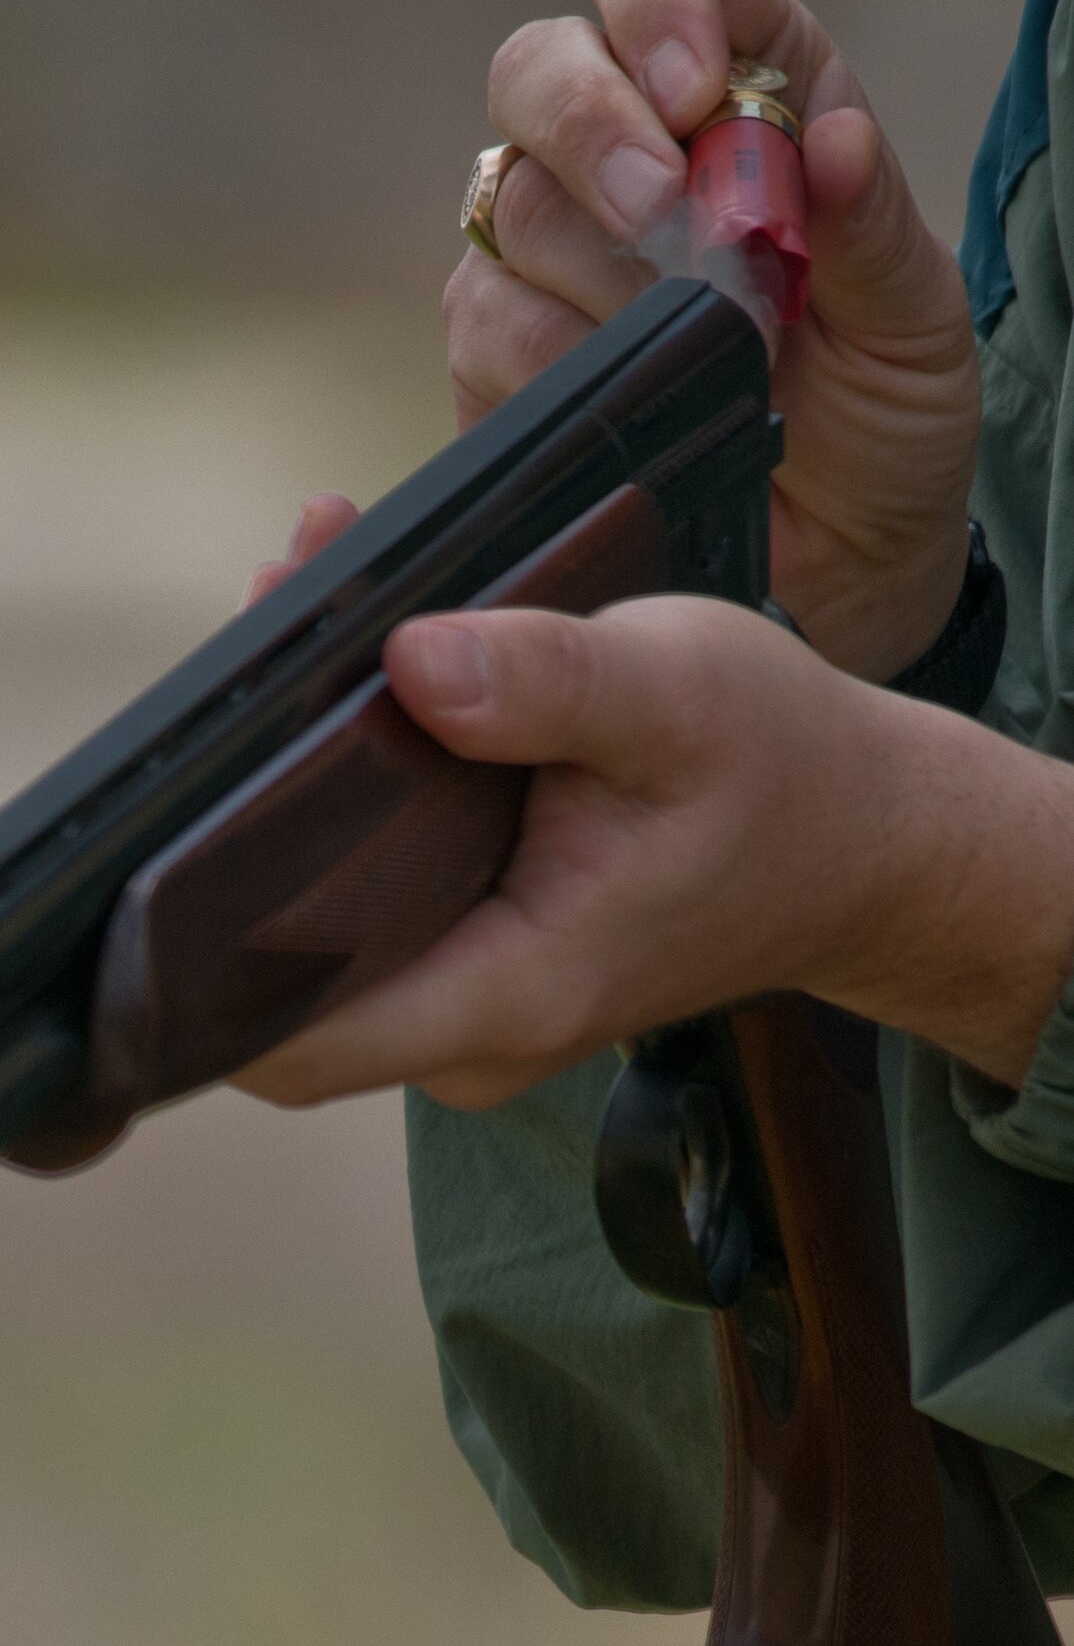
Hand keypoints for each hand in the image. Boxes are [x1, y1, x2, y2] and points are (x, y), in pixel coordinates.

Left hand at [235, 585, 1073, 1111]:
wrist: (864, 841)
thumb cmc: (785, 770)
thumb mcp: (680, 693)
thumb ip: (548, 684)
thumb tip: (407, 666)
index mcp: (510, 988)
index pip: (285, 1029)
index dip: (202, 937)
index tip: (186, 802)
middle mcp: (471, 1023)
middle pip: (279, 962)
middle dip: (246, 809)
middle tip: (272, 634)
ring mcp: (469, 1000)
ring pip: (316, 925)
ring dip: (293, 785)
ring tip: (313, 616)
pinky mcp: (476, 956)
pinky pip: (366, 898)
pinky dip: (347, 794)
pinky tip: (362, 674)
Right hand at [444, 0, 980, 682]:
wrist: (836, 561)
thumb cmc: (879, 422)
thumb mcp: (913, 322)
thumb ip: (871, 226)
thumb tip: (831, 140)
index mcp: (739, 96)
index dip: (658, 5)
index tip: (695, 91)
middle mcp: (625, 157)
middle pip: (541, 70)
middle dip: (594, 133)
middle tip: (660, 219)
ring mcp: (547, 255)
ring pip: (512, 209)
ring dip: (604, 287)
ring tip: (701, 359)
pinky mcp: (497, 353)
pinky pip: (487, 326)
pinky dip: (558, 367)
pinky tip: (629, 404)